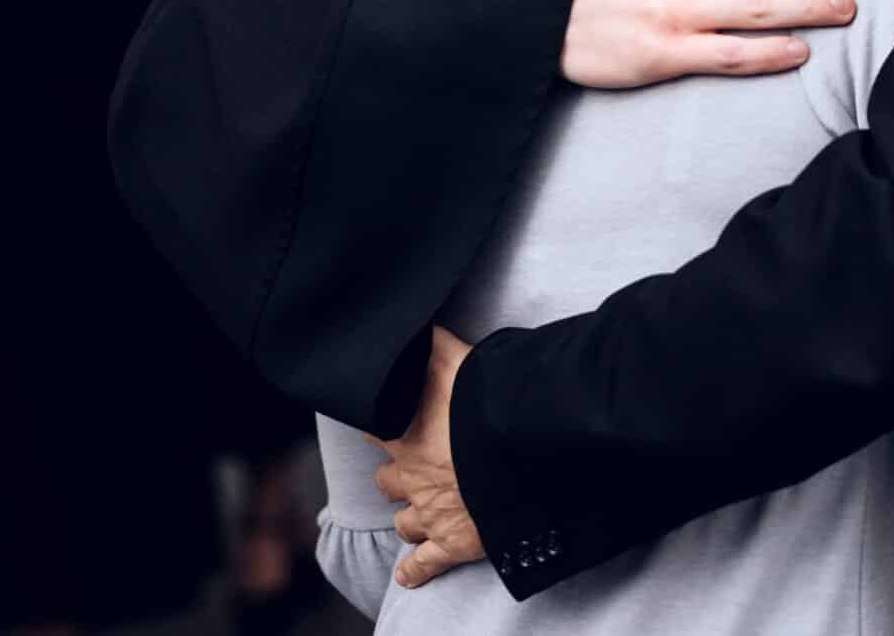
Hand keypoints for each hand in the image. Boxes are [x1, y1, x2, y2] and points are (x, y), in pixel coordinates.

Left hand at [372, 327, 481, 588]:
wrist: (519, 455)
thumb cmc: (488, 404)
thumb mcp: (458, 358)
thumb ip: (434, 342)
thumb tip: (416, 320)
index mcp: (406, 431)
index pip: (374, 425)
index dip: (377, 420)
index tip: (379, 415)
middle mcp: (411, 475)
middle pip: (387, 480)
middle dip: (396, 474)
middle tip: (411, 467)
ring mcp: (430, 512)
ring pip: (404, 521)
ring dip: (408, 516)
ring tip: (417, 512)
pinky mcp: (453, 542)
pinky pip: (425, 563)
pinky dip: (415, 570)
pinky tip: (407, 574)